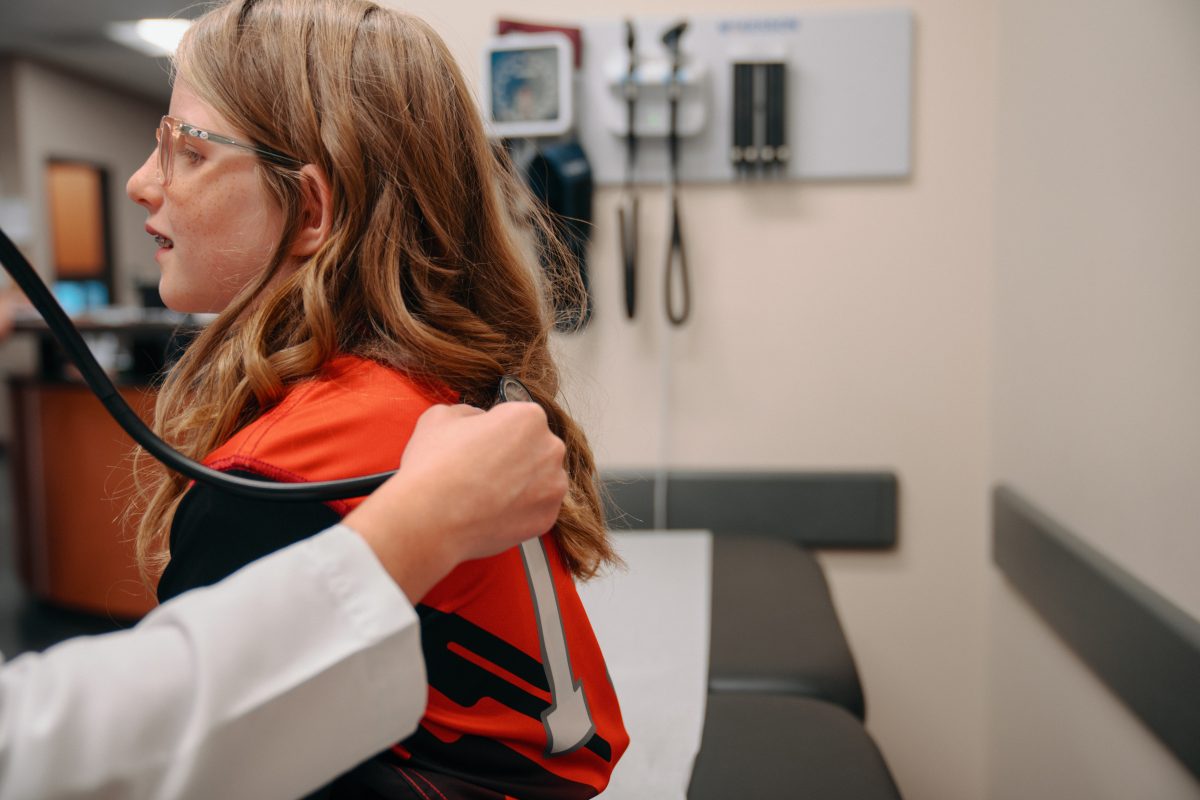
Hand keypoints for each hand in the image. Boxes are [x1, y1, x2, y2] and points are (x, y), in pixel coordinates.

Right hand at [345, 402, 567, 599]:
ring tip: (487, 493)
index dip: (496, 430)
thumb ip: (470, 412)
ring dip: (521, 483)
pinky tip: (493, 510)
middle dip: (514, 456)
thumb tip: (479, 420)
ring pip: (540, 479)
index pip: (518, 418)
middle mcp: (550, 449)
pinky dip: (520, 510)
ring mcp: (553, 486)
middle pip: (535, 448)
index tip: (480, 443)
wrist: (428, 520)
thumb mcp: (442, 416)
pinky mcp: (547, 518)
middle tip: (483, 470)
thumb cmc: (432, 466)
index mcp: (529, 417)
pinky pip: (537, 508)